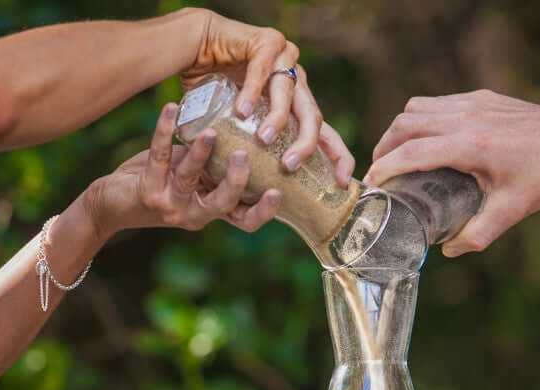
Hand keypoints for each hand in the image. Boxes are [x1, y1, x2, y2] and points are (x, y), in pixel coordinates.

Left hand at [83, 103, 281, 240]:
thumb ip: (214, 167)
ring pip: (190, 179)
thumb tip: (242, 132)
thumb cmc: (160, 185)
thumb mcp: (193, 179)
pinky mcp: (147, 190)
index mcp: (211, 212)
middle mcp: (194, 214)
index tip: (278, 192)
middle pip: (223, 205)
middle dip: (236, 181)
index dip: (263, 212)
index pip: (245, 221)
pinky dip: (164, 129)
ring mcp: (170, 205)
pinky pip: (160, 155)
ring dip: (201, 153)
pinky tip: (170, 108)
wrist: (113, 204)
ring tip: (211, 131)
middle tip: (244, 155)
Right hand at [181, 10, 354, 184]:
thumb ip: (252, 152)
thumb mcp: (241, 130)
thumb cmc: (217, 93)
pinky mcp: (268, 42)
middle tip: (289, 166)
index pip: (326, 134)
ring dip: (277, 119)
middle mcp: (298, 83)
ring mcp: (286, 59)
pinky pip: (262, 71)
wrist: (196, 49)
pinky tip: (243, 110)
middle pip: (313, 117)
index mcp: (299, 106)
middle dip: (305, 144)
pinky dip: (252, 92)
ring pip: (289, 94)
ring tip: (263, 140)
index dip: (339, 157)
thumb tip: (248, 197)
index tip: (342, 181)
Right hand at [366, 90, 539, 255]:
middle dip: (384, 147)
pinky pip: (438, 103)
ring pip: (417, 108)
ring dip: (400, 130)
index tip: (371, 183)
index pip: (411, 151)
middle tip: (379, 172)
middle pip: (405, 124)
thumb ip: (478, 234)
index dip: (384, 167)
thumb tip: (448, 250)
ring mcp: (474, 101)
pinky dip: (422, 119)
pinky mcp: (482, 96)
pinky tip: (428, 140)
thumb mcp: (512, 212)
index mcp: (471, 144)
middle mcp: (467, 116)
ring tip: (397, 155)